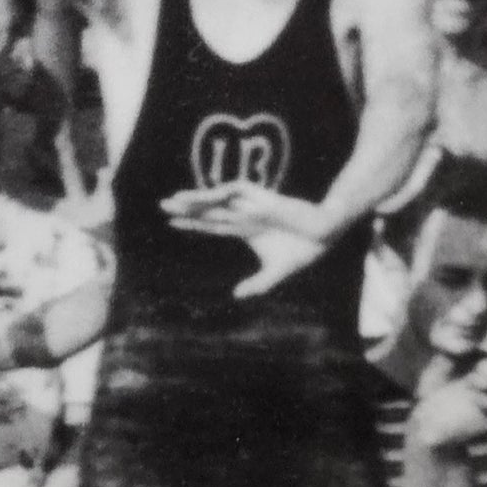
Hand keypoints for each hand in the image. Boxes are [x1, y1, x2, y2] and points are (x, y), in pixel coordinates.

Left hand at [161, 180, 330, 298]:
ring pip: (218, 200)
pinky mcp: (262, 198)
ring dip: (197, 199)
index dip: (192, 224)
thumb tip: (236, 296)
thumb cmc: (302, 251)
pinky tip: (202, 197)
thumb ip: (257, 284)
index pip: (212, 226)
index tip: (171, 223)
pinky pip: (235, 191)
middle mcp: (245, 215)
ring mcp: (252, 205)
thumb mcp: (275, 274)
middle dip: (187, 209)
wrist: (324, 237)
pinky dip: (219, 192)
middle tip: (162, 206)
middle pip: (210, 211)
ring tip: (174, 200)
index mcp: (246, 230)